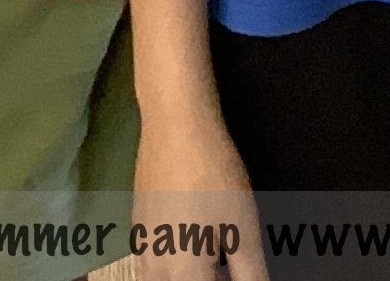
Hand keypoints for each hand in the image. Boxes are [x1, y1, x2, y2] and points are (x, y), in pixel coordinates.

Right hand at [134, 113, 264, 280]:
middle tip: (231, 268)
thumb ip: (252, 276)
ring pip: (159, 280)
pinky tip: (197, 241)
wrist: (174, 123)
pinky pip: (153, 263)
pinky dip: (175, 265)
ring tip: (218, 260)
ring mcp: (141, 245)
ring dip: (189, 276)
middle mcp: (153, 268)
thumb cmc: (214, 176)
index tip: (242, 271)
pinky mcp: (137, 224)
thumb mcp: (244, 231)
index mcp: (182, 275)